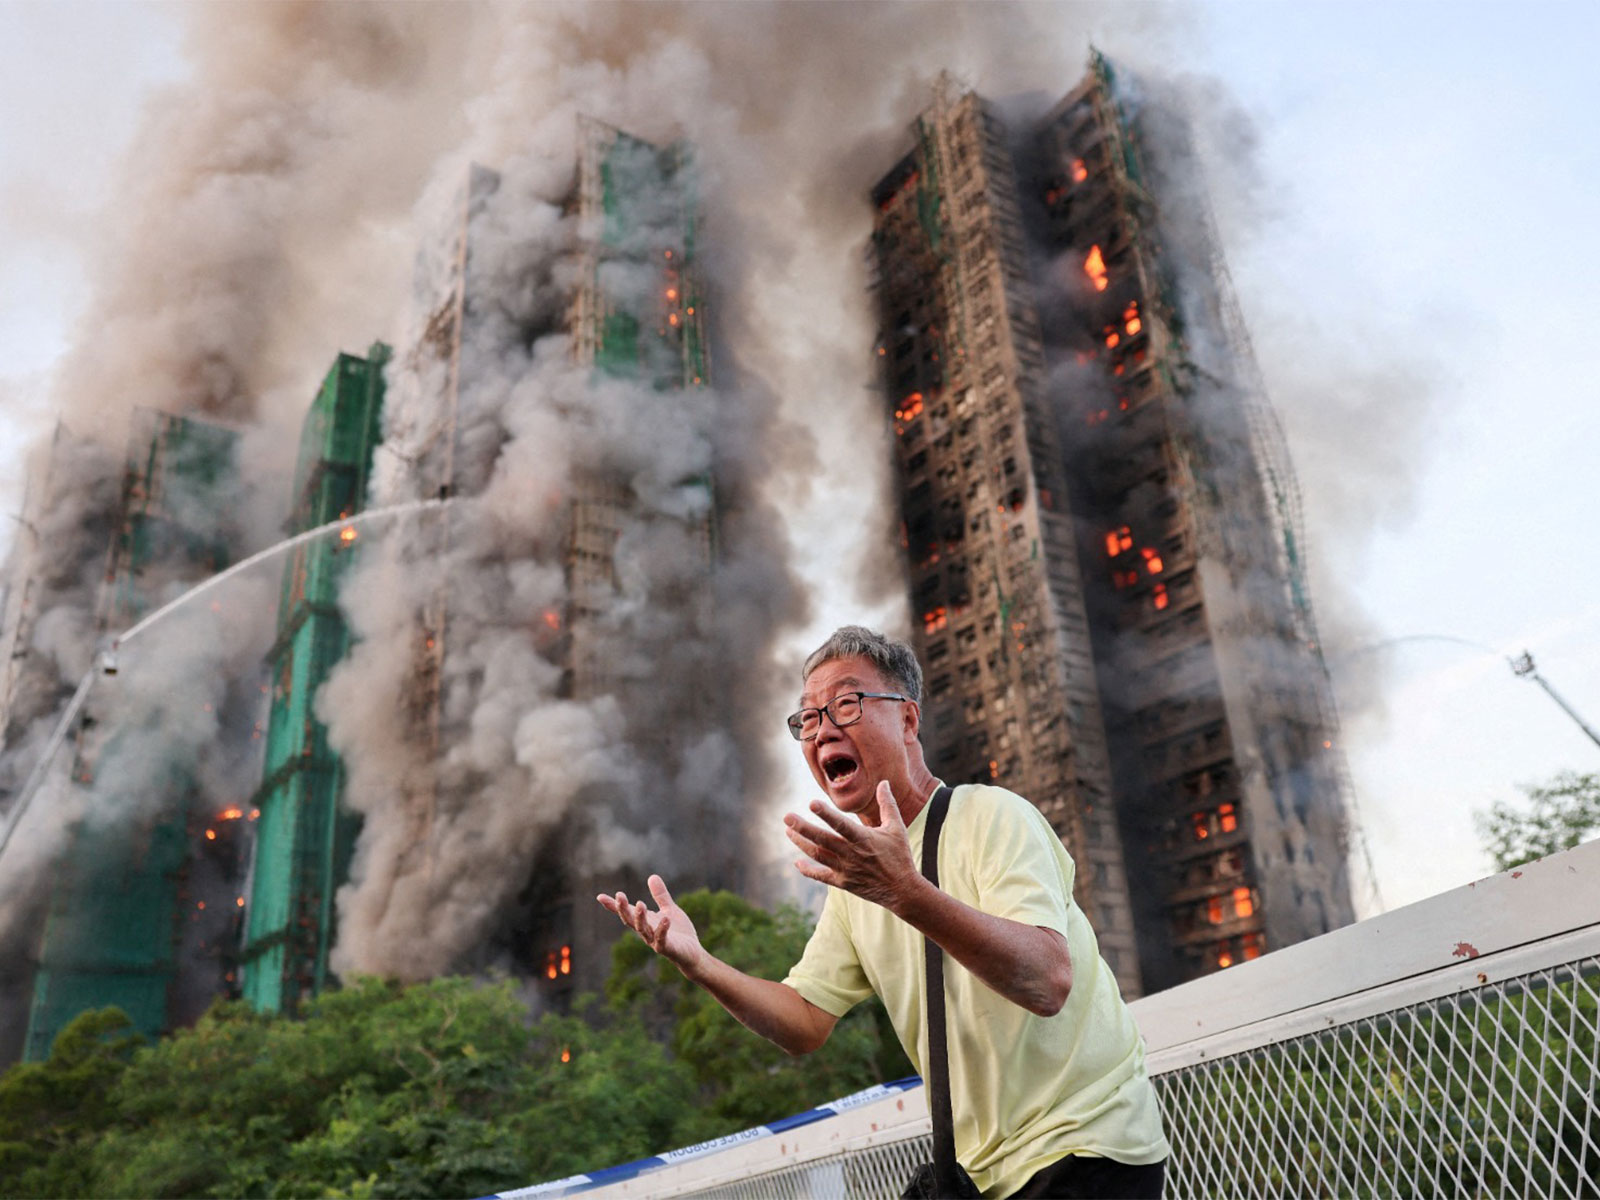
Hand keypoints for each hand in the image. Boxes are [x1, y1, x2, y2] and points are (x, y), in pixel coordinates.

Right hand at [597, 874, 704, 975]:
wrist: (693, 954)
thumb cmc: (679, 933)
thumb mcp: (669, 910)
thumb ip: (660, 895)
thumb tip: (652, 876)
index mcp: (645, 922)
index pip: (626, 912)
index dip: (613, 906)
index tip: (599, 897)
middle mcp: (646, 932)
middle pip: (630, 920)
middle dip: (623, 909)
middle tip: (619, 895)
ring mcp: (655, 941)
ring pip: (643, 930)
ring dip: (640, 917)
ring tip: (640, 904)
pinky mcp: (667, 948)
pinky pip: (662, 939)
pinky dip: (662, 929)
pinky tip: (666, 919)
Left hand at [783, 780, 923, 911]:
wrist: (902, 890)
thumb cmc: (899, 855)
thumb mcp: (896, 828)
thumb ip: (887, 804)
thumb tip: (883, 782)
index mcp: (864, 839)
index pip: (842, 825)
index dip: (826, 814)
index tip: (811, 803)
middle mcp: (851, 854)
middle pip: (822, 840)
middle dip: (803, 828)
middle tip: (787, 817)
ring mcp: (845, 869)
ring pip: (818, 855)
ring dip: (801, 843)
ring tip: (787, 831)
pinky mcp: (842, 882)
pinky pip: (820, 876)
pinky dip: (807, 870)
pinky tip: (797, 862)